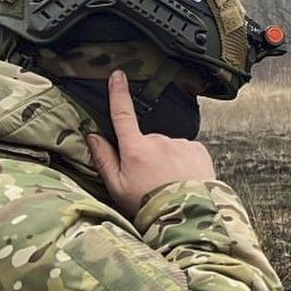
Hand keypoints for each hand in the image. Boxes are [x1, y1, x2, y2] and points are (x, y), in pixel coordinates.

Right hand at [86, 70, 216, 218]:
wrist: (188, 216)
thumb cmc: (147, 206)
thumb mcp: (117, 187)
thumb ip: (103, 159)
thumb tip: (92, 135)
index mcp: (135, 148)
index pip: (122, 115)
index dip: (118, 93)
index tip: (117, 74)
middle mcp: (158, 140)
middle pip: (146, 141)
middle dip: (145, 155)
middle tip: (149, 182)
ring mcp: (180, 143)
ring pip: (167, 147)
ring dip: (166, 160)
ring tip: (169, 185)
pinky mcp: (198, 149)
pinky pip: (186, 151)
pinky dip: (183, 163)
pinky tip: (183, 180)